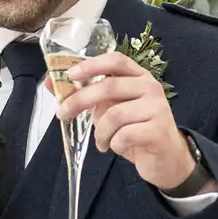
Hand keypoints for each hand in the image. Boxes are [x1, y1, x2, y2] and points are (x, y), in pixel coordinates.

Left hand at [58, 51, 199, 190]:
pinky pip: (124, 136)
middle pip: (109, 86)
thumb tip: (51, 83)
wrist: (166, 157)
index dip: (92, 65)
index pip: (116, 60)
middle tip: (63, 114)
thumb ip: (86, 96)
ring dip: (100, 132)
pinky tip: (116, 147)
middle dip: (80, 100)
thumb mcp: (109, 110)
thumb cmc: (135, 130)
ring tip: (102, 142)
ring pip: (114, 115)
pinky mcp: (158, 131)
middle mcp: (150, 87)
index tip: (70, 74)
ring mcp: (157, 108)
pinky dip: (114, 144)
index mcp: (138, 77)